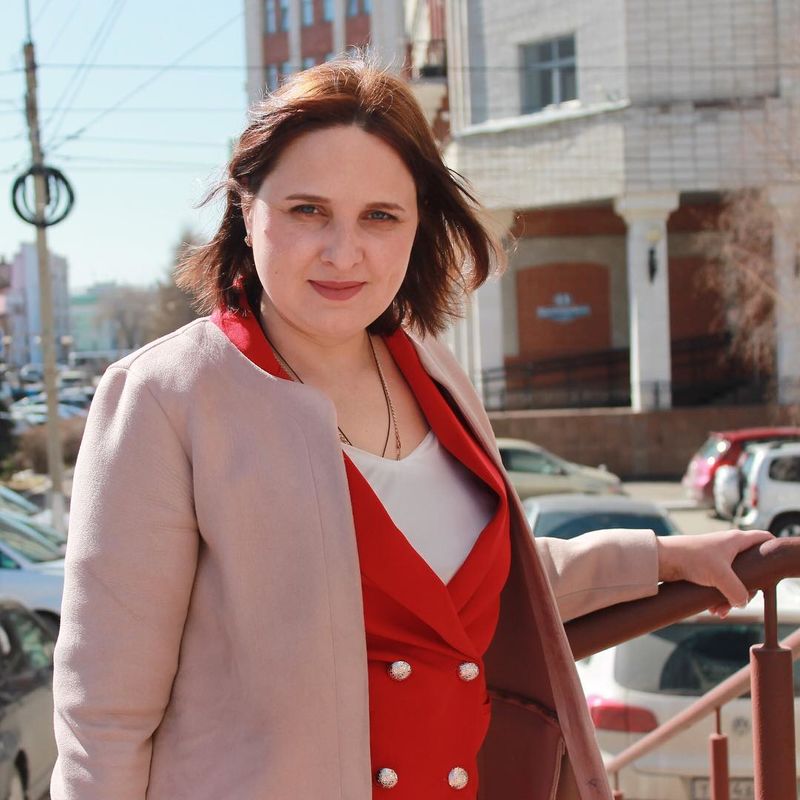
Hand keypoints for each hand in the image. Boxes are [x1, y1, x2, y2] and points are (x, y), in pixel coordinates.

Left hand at [656, 529, 773, 617]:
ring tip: (719, 611)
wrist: (662, 559)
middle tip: (739, 601)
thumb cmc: (690, 557)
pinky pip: (718, 585)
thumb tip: (742, 603)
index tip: (773, 568)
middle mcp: (728, 548)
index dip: (771, 550)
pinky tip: (712, 609)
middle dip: (745, 590)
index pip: (763, 539)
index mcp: (736, 541)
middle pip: (750, 570)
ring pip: (733, 581)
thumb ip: (737, 591)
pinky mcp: (704, 569)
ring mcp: (716, 559)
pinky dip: (717, 598)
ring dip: (729, 598)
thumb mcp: (720, 576)